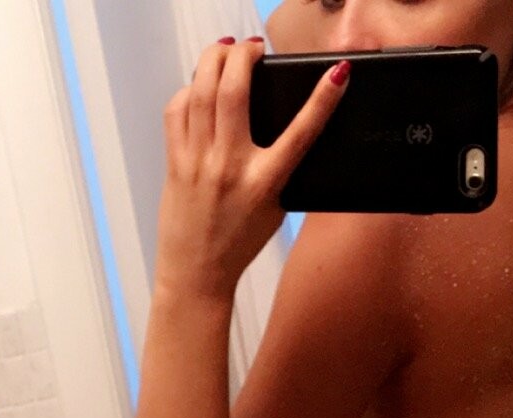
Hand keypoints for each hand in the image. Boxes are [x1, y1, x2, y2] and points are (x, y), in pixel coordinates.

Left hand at [155, 39, 347, 301]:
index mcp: (264, 182)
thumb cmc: (238, 243)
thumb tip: (292, 129)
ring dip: (213, 61)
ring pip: (199, 93)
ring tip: (226, 50)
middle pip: (233, 92)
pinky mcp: (174, 163)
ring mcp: (198, 162)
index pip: (301, 132)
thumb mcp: (276, 207)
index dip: (323, 98)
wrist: (196, 274)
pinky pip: (177, 112)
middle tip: (254, 48)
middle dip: (243, 57)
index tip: (338, 72)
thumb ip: (282, 168)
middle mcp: (229, 167)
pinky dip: (188, 90)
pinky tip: (199, 85)